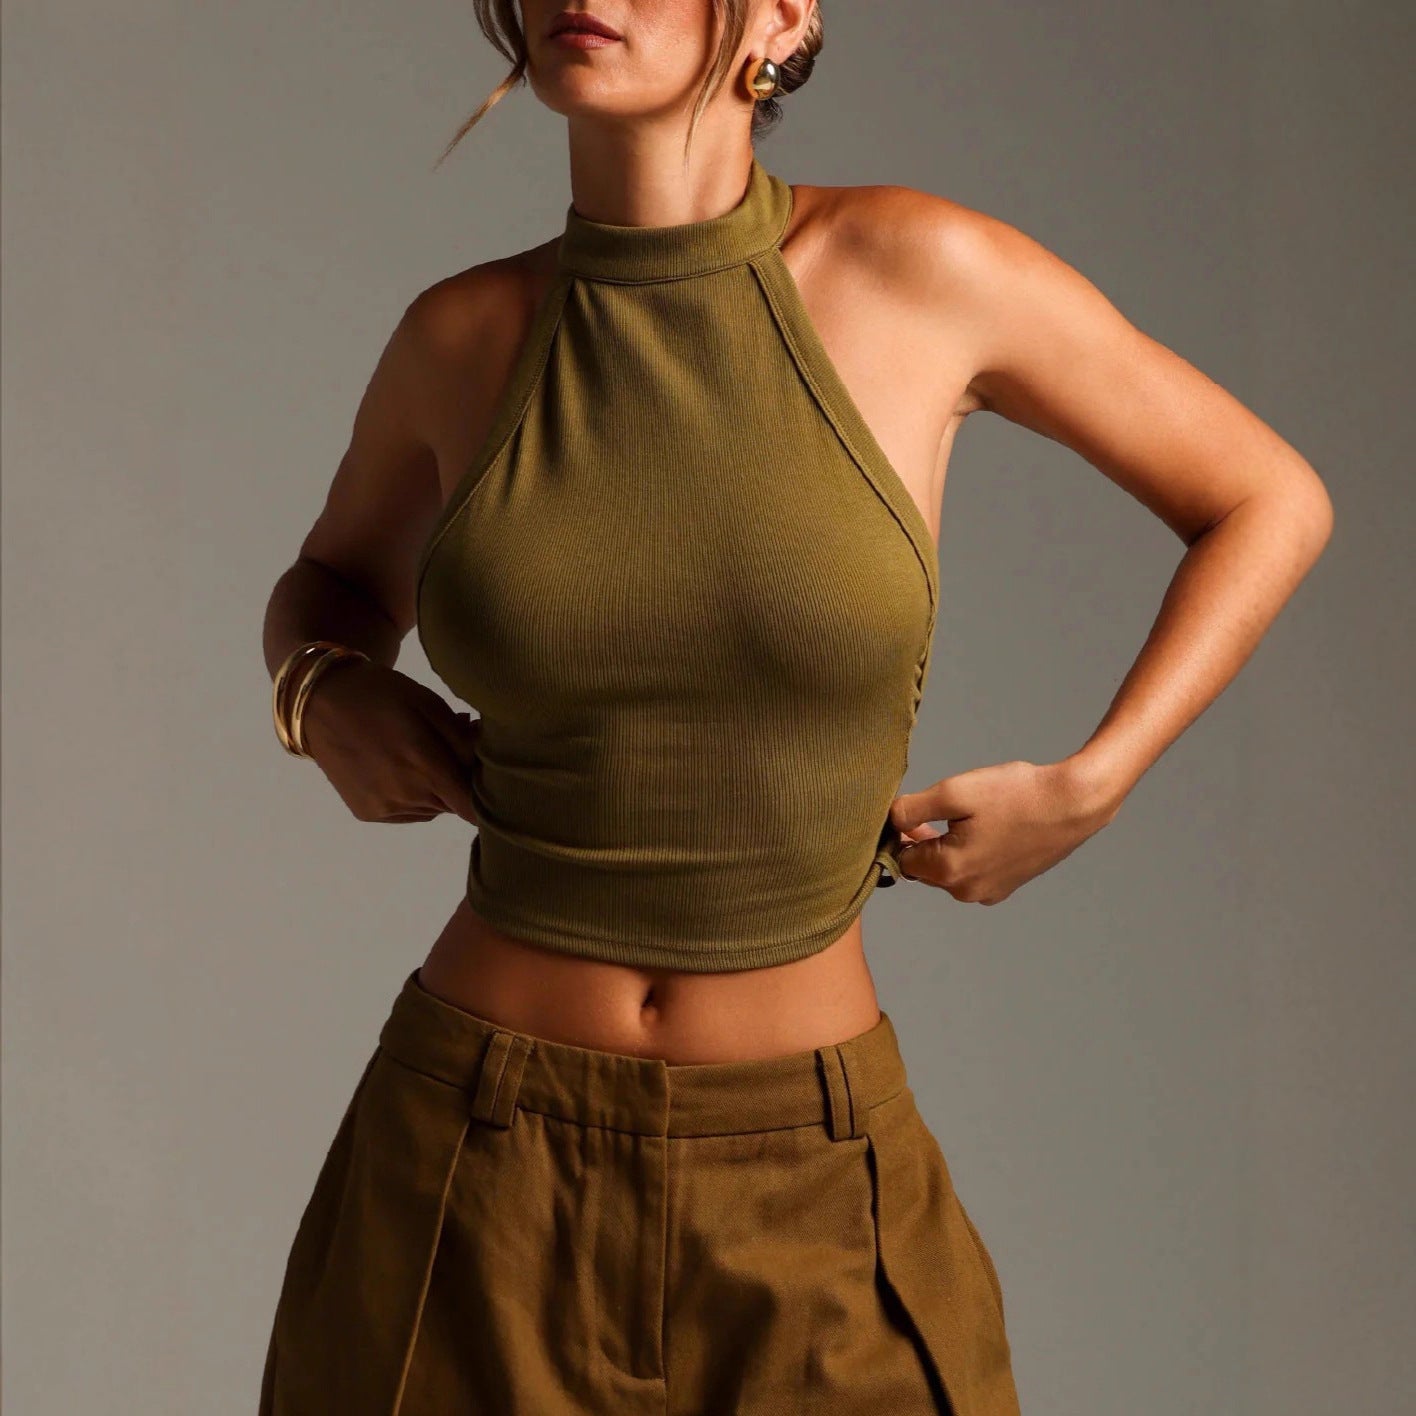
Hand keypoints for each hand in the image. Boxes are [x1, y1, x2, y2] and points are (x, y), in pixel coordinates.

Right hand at [296, 658, 481, 825]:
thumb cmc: (382, 694)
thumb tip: (489, 760)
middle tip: (448, 750)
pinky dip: (413, 796)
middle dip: (459, 782)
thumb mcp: (428, 703)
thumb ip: (462, 738)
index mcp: (426, 767)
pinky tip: (398, 768)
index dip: (486, 796)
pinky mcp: (368, 813)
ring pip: (432, 809)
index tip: (488, 777)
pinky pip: (408, 812)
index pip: (473, 807)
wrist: (320, 702)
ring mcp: (385, 808)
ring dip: (436, 790)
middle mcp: (406, 796)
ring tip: (419, 754)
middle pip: (454, 806)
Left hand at [887, 758, 1119, 904]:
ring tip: (964, 814)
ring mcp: (989, 892)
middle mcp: (966, 891)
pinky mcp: (1006, 885)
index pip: (901, 858)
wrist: (1074, 803)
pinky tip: (985, 826)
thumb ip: (912, 809)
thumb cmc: (1017, 795)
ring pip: (948, 870)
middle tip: (936, 807)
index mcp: (948, 871)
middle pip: (923, 868)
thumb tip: (891, 822)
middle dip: (922, 840)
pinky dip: (969, 852)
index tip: (911, 811)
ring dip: (946, 845)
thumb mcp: (955, 792)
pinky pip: (972, 872)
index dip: (899, 834)